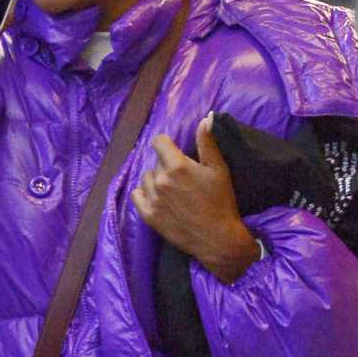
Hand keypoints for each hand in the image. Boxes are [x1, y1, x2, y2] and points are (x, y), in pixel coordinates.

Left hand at [131, 114, 260, 283]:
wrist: (216, 238)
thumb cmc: (220, 202)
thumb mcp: (218, 169)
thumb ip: (208, 142)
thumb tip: (205, 118)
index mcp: (177, 166)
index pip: (158, 142)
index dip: (166, 144)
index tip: (174, 151)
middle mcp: (161, 180)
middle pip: (155, 162)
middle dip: (166, 165)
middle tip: (182, 178)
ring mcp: (153, 199)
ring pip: (146, 178)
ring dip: (156, 179)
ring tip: (171, 189)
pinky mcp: (149, 216)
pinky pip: (137, 195)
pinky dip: (144, 194)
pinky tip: (157, 197)